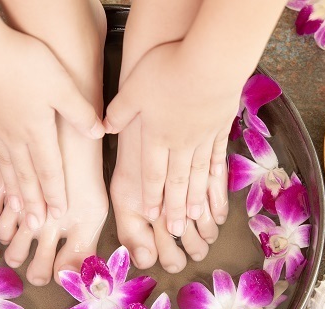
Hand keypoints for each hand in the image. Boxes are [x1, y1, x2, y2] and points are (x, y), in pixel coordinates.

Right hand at [0, 26, 103, 229]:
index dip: (55, 194)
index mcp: (37, 131)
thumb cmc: (22, 63)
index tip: (58, 215)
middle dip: (33, 203)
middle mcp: (15, 136)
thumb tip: (99, 132)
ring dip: (13, 191)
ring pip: (7, 167)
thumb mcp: (61, 85)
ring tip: (15, 211)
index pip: (49, 170)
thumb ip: (80, 111)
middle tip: (35, 226)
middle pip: (26, 176)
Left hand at [104, 41, 237, 236]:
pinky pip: (217, 157)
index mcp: (157, 136)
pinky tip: (216, 185)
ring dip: (195, 198)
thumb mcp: (133, 88)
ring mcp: (204, 137)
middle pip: (176, 181)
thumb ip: (119, 111)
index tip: (151, 215)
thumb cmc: (168, 70)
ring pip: (198, 175)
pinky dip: (216, 174)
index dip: (151, 195)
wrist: (210, 61)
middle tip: (175, 231)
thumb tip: (103, 127)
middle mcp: (181, 143)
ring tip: (195, 217)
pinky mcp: (221, 127)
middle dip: (174, 207)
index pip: (152, 173)